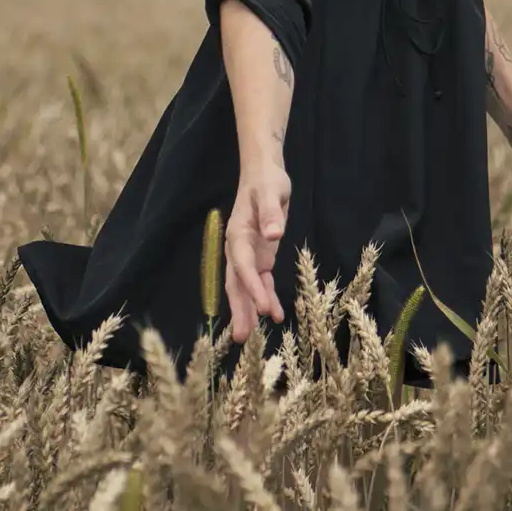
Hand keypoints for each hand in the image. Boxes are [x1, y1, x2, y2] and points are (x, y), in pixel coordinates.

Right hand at [224, 164, 290, 342]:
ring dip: (249, 309)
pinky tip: (275, 315)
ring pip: (245, 287)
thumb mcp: (271, 192)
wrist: (263, 173)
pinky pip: (261, 282)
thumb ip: (271, 213)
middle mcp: (238, 248)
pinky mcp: (260, 257)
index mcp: (238, 233)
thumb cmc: (267, 180)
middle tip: (242, 337)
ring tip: (250, 337)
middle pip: (236, 283)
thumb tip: (274, 234)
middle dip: (240, 308)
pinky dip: (266, 297)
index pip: (242, 265)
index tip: (262, 307)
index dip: (251, 287)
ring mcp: (248, 254)